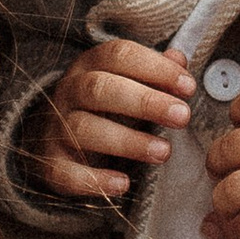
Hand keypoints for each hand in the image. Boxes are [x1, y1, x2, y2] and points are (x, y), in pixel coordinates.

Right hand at [28, 36, 192, 203]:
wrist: (54, 137)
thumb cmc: (104, 107)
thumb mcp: (128, 83)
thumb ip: (155, 72)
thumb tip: (179, 59)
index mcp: (90, 65)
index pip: (119, 55)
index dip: (155, 68)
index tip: (188, 87)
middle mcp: (69, 91)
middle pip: (100, 89)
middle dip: (145, 102)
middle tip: (183, 116)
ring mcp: (56, 127)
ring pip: (84, 129)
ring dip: (127, 142)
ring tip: (164, 151)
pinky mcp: (51, 162)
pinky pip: (66, 172)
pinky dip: (94, 179)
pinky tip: (123, 183)